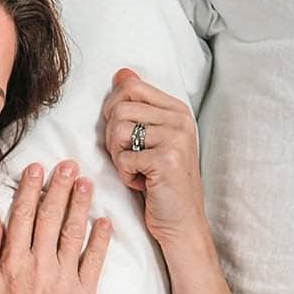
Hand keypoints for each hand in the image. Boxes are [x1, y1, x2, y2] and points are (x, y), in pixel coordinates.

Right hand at [0, 160, 110, 293]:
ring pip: (73, 231)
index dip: (31, 190)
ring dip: (80, 204)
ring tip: (87, 182)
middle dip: (59, 187)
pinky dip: (100, 238)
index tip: (38, 169)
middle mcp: (39, 264)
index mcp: (13, 262)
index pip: (23, 216)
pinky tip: (105, 220)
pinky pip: (94, 259)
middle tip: (68, 165)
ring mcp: (64, 278)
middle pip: (51, 217)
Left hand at [102, 68, 208, 250]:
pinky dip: (126, 175)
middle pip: (119, 109)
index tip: (123, 135)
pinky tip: (142, 183)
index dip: (113, 111)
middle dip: (112, 138)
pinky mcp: (167, 159)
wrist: (181, 220)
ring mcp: (176, 138)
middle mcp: (179, 119)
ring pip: (118, 132)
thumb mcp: (150, 139)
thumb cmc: (161, 181)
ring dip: (118, 157)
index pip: (130, 87)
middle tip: (128, 157)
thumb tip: (121, 73)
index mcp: (176, 109)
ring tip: (136, 169)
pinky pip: (124, 158)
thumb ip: (138, 105)